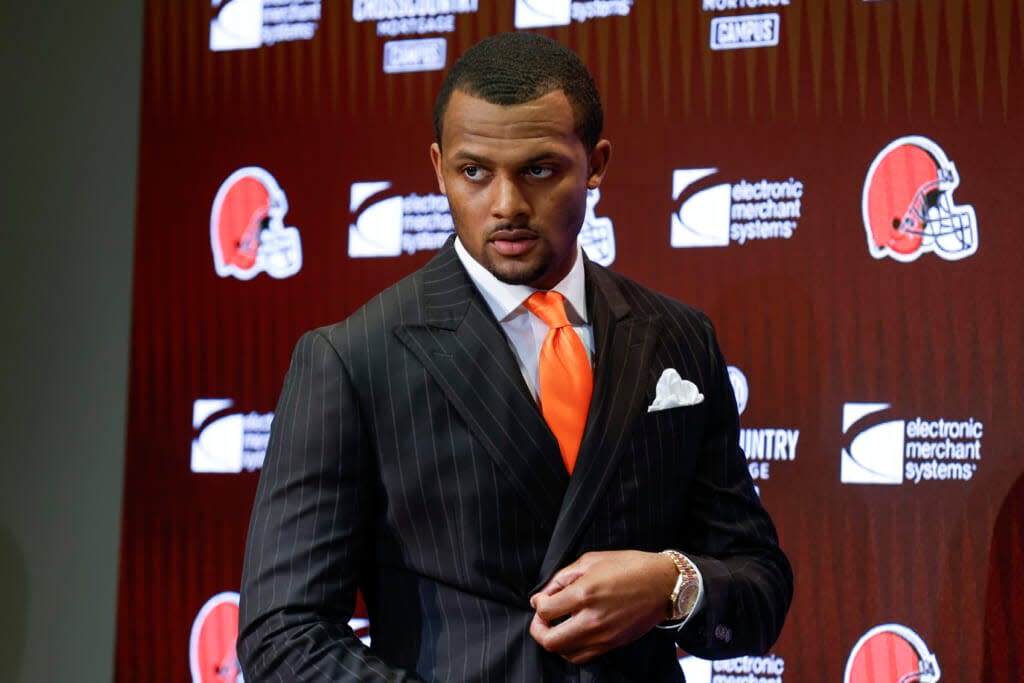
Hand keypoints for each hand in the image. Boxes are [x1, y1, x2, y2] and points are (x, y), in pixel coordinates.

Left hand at [528, 550, 676, 664]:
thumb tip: (544, 595)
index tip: (541, 599)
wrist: (663, 584)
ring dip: (555, 641)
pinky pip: (582, 657)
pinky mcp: (612, 644)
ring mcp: (603, 636)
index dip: (538, 604)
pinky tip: (573, 634)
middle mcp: (592, 619)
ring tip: (557, 627)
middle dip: (538, 629)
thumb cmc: (629, 566)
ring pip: (564, 653)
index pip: (545, 611)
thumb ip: (563, 577)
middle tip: (542, 619)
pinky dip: (571, 649)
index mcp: (584, 594)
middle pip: (549, 640)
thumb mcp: (591, 560)